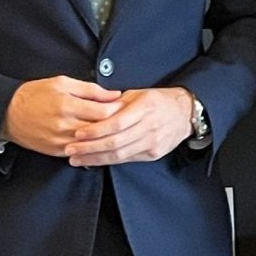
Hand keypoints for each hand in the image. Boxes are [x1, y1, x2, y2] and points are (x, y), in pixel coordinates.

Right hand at [3, 76, 121, 156]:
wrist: (7, 113)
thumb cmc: (35, 94)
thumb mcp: (62, 83)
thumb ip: (90, 89)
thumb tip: (115, 94)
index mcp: (67, 106)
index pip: (104, 112)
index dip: (119, 109)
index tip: (126, 106)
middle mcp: (64, 126)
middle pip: (101, 130)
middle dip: (116, 124)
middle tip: (126, 118)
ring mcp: (59, 141)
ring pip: (92, 143)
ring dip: (105, 137)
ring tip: (115, 129)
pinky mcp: (55, 151)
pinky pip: (80, 152)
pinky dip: (91, 146)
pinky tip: (98, 140)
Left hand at [64, 86, 194, 166]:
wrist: (185, 113)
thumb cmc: (158, 101)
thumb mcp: (139, 94)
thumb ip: (117, 103)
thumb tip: (92, 109)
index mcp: (145, 107)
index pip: (116, 123)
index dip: (95, 130)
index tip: (78, 134)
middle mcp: (150, 126)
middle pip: (115, 142)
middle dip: (89, 148)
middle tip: (70, 149)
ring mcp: (153, 142)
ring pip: (120, 154)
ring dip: (95, 158)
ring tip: (76, 159)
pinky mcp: (154, 154)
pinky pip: (128, 159)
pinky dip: (109, 161)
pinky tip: (94, 161)